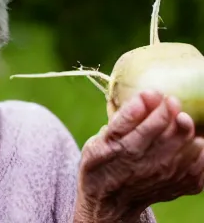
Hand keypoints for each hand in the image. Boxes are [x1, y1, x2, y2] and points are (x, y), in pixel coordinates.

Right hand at [75, 91, 203, 221]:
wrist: (111, 202)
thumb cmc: (103, 160)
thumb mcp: (101, 138)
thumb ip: (124, 117)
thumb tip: (148, 94)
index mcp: (119, 150)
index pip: (142, 128)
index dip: (152, 109)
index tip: (155, 93)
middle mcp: (142, 166)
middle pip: (168, 138)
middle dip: (173, 116)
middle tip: (172, 101)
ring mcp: (163, 178)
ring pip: (188, 152)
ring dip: (188, 133)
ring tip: (180, 120)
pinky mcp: (179, 187)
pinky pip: (200, 167)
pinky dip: (200, 151)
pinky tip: (192, 140)